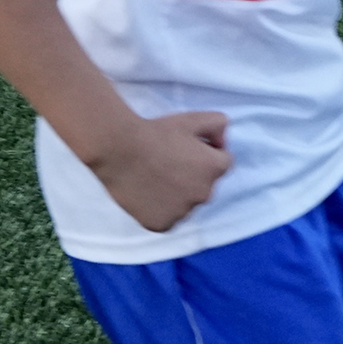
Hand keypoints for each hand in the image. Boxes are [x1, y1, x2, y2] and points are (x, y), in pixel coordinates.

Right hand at [88, 110, 232, 230]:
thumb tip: (222, 142)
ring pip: (185, 204)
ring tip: (155, 179)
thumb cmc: (158, 132)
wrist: (120, 149)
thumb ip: (219, 125)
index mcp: (216, 169)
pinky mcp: (161, 225)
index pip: (222, 163)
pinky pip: (167, 219)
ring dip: (177, 195)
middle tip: (168, 164)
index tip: (186, 150)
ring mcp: (182, 212)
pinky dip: (160, 210)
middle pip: (204, 186)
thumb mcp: (195, 118)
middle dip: (193, 176)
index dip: (205, 154)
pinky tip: (147, 194)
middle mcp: (205, 194)